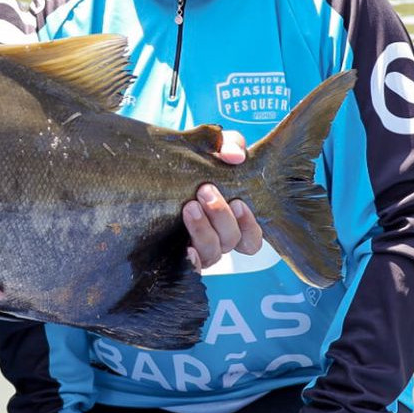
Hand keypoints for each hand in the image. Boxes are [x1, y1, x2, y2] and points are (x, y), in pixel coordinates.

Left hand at [183, 130, 263, 268]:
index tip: (238, 202)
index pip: (252, 238)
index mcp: (234, 220)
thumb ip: (231, 146)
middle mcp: (218, 238)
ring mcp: (197, 247)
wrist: (160, 166)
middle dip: (221, 216)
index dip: (249, 225)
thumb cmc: (198, 161)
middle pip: (231, 240)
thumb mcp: (217, 148)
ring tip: (190, 206)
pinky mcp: (175, 252)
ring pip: (212, 252)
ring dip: (203, 229)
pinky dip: (192, 259)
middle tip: (205, 190)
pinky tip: (185, 246)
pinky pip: (190, 266)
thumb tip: (235, 157)